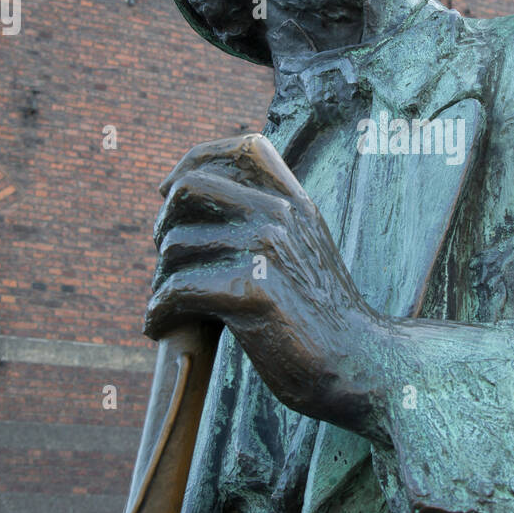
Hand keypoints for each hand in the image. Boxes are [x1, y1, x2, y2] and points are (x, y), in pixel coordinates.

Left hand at [145, 133, 385, 427]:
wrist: (356, 364)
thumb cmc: (320, 315)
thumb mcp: (305, 249)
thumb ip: (269, 220)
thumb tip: (198, 200)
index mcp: (295, 202)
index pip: (242, 148)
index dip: (194, 161)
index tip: (168, 193)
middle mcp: (281, 215)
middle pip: (190, 188)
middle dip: (163, 223)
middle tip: (164, 260)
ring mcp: (268, 249)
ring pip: (175, 245)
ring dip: (159, 280)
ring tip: (167, 305)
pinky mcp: (252, 291)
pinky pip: (176, 290)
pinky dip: (157, 312)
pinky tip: (158, 327)